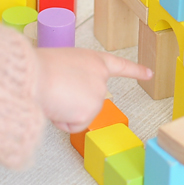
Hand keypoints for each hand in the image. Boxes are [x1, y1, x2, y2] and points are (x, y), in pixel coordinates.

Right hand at [34, 48, 151, 132]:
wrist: (34, 76)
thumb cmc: (37, 67)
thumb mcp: (60, 65)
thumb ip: (72, 78)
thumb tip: (65, 98)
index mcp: (93, 59)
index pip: (119, 65)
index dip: (135, 70)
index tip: (149, 73)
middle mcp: (100, 77)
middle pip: (89, 100)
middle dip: (71, 103)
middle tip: (55, 90)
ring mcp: (98, 95)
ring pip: (79, 114)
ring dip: (63, 110)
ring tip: (53, 94)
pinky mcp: (91, 111)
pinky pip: (72, 125)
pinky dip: (61, 120)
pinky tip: (56, 106)